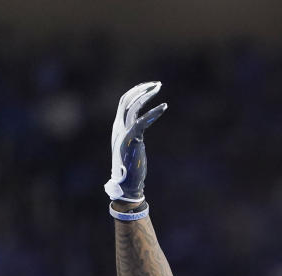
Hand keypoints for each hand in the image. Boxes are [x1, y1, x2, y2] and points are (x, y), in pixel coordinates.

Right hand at [104, 81, 166, 202]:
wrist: (127, 185)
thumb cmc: (131, 168)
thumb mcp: (130, 146)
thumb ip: (133, 134)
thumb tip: (139, 128)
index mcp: (117, 128)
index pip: (124, 103)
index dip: (136, 93)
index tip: (149, 88)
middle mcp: (118, 127)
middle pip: (126, 100)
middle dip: (141, 89)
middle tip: (157, 84)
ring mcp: (124, 132)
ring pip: (132, 105)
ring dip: (146, 95)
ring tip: (159, 87)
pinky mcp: (132, 138)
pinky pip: (142, 120)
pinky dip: (153, 112)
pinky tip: (164, 106)